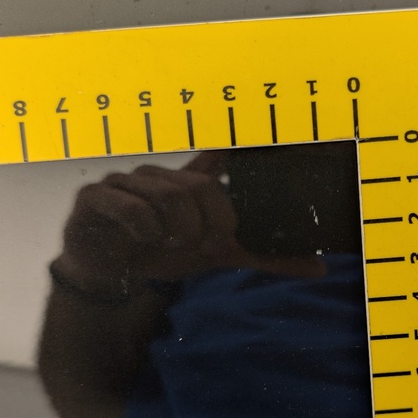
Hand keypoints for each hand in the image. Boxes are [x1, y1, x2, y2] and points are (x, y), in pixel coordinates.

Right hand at [52, 152, 325, 297]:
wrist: (107, 274)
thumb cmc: (163, 253)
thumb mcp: (219, 256)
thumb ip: (264, 257)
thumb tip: (320, 270)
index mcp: (191, 181)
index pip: (220, 154)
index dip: (240, 146)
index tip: (266, 142)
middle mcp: (160, 175)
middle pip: (199, 187)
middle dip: (210, 223)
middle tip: (208, 246)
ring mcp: (126, 182)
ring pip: (167, 195)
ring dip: (178, 229)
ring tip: (175, 246)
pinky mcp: (97, 198)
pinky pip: (129, 206)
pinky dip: (143, 229)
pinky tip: (143, 243)